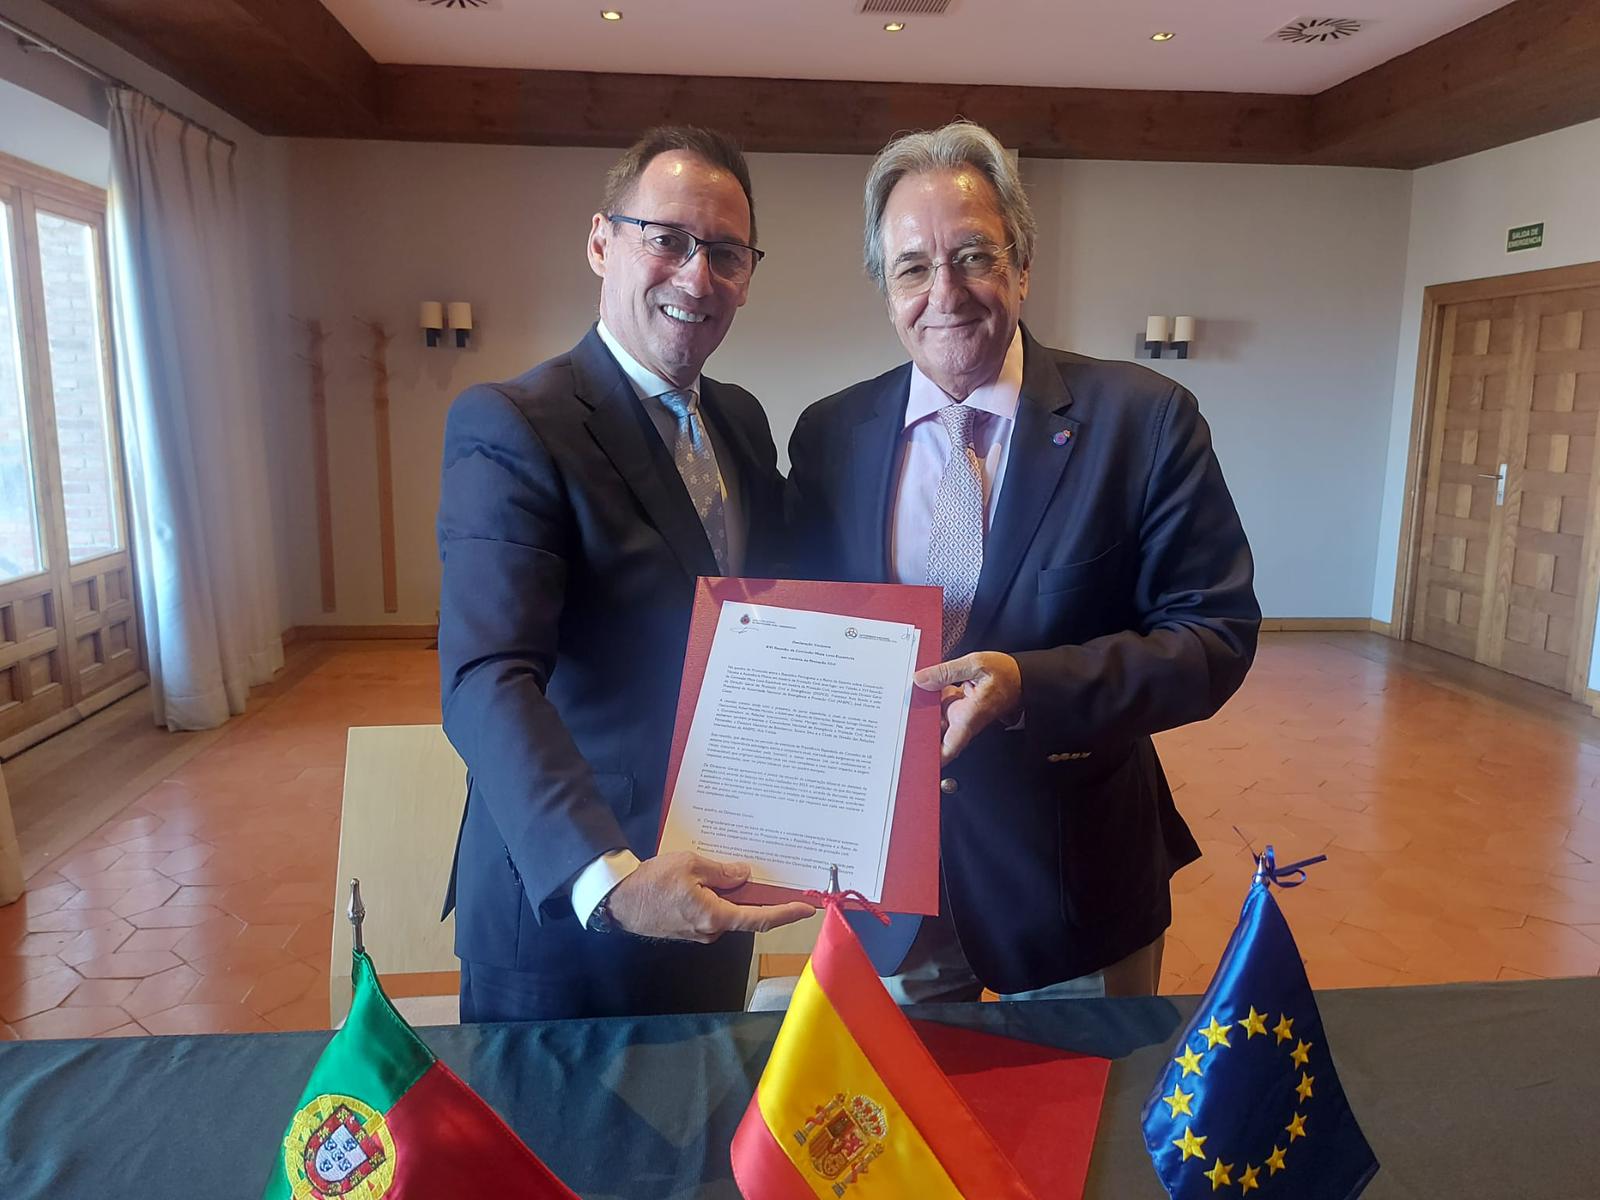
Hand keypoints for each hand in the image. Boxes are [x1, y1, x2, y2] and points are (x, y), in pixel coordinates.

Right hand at [604, 851, 815, 942]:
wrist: (618, 900)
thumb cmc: (652, 881)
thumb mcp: (690, 865)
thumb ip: (722, 872)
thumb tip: (744, 875)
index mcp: (715, 916)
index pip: (759, 918)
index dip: (785, 914)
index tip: (806, 909)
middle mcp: (710, 930)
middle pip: (743, 913)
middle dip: (752, 895)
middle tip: (761, 875)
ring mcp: (698, 933)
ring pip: (724, 912)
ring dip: (728, 895)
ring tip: (718, 871)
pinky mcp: (686, 930)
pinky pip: (710, 913)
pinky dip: (714, 899)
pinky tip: (703, 882)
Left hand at [914, 651, 1022, 765]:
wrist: (1022, 676)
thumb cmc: (1008, 674)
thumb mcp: (976, 663)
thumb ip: (947, 671)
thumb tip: (922, 679)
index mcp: (970, 716)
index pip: (950, 747)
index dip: (932, 758)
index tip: (916, 760)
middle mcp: (964, 719)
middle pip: (936, 734)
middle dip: (918, 730)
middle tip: (899, 722)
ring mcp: (962, 715)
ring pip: (935, 719)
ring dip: (922, 711)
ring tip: (907, 698)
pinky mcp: (961, 707)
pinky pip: (941, 707)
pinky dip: (931, 699)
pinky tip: (926, 685)